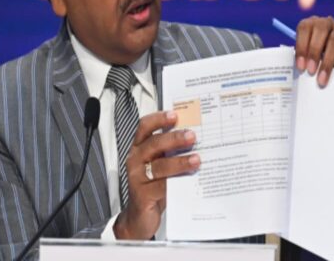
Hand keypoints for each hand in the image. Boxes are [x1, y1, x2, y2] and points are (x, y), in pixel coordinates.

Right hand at [113, 111, 199, 238]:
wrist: (140, 217)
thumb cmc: (154, 186)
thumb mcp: (162, 165)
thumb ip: (172, 152)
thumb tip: (195, 137)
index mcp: (140, 148)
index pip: (145, 127)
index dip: (158, 119)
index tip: (175, 115)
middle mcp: (136, 160)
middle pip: (153, 144)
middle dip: (174, 138)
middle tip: (192, 136)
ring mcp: (137, 178)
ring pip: (159, 166)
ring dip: (179, 161)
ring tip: (196, 159)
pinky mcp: (142, 195)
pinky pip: (161, 187)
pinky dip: (176, 182)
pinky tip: (189, 180)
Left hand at [295, 16, 333, 85]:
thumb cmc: (314, 58)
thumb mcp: (306, 56)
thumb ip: (302, 59)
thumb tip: (297, 71)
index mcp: (311, 24)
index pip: (305, 28)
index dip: (301, 47)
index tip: (300, 66)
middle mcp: (327, 24)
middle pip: (321, 30)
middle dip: (314, 52)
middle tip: (310, 71)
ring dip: (327, 62)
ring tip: (322, 79)